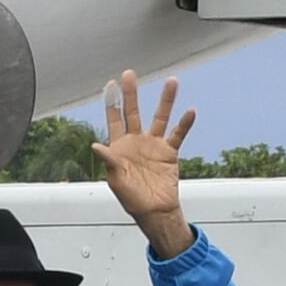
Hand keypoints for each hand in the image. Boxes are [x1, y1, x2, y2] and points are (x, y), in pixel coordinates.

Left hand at [98, 70, 198, 244]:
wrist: (155, 212)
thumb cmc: (132, 199)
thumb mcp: (116, 180)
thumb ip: (108, 161)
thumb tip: (96, 146)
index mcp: (120, 146)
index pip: (115, 119)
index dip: (112, 103)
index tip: (110, 84)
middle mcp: (137, 141)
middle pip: (134, 112)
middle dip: (132, 94)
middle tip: (130, 74)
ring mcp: (154, 145)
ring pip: (160, 118)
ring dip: (166, 101)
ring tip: (172, 82)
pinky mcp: (170, 153)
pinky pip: (178, 135)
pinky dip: (184, 124)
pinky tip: (190, 112)